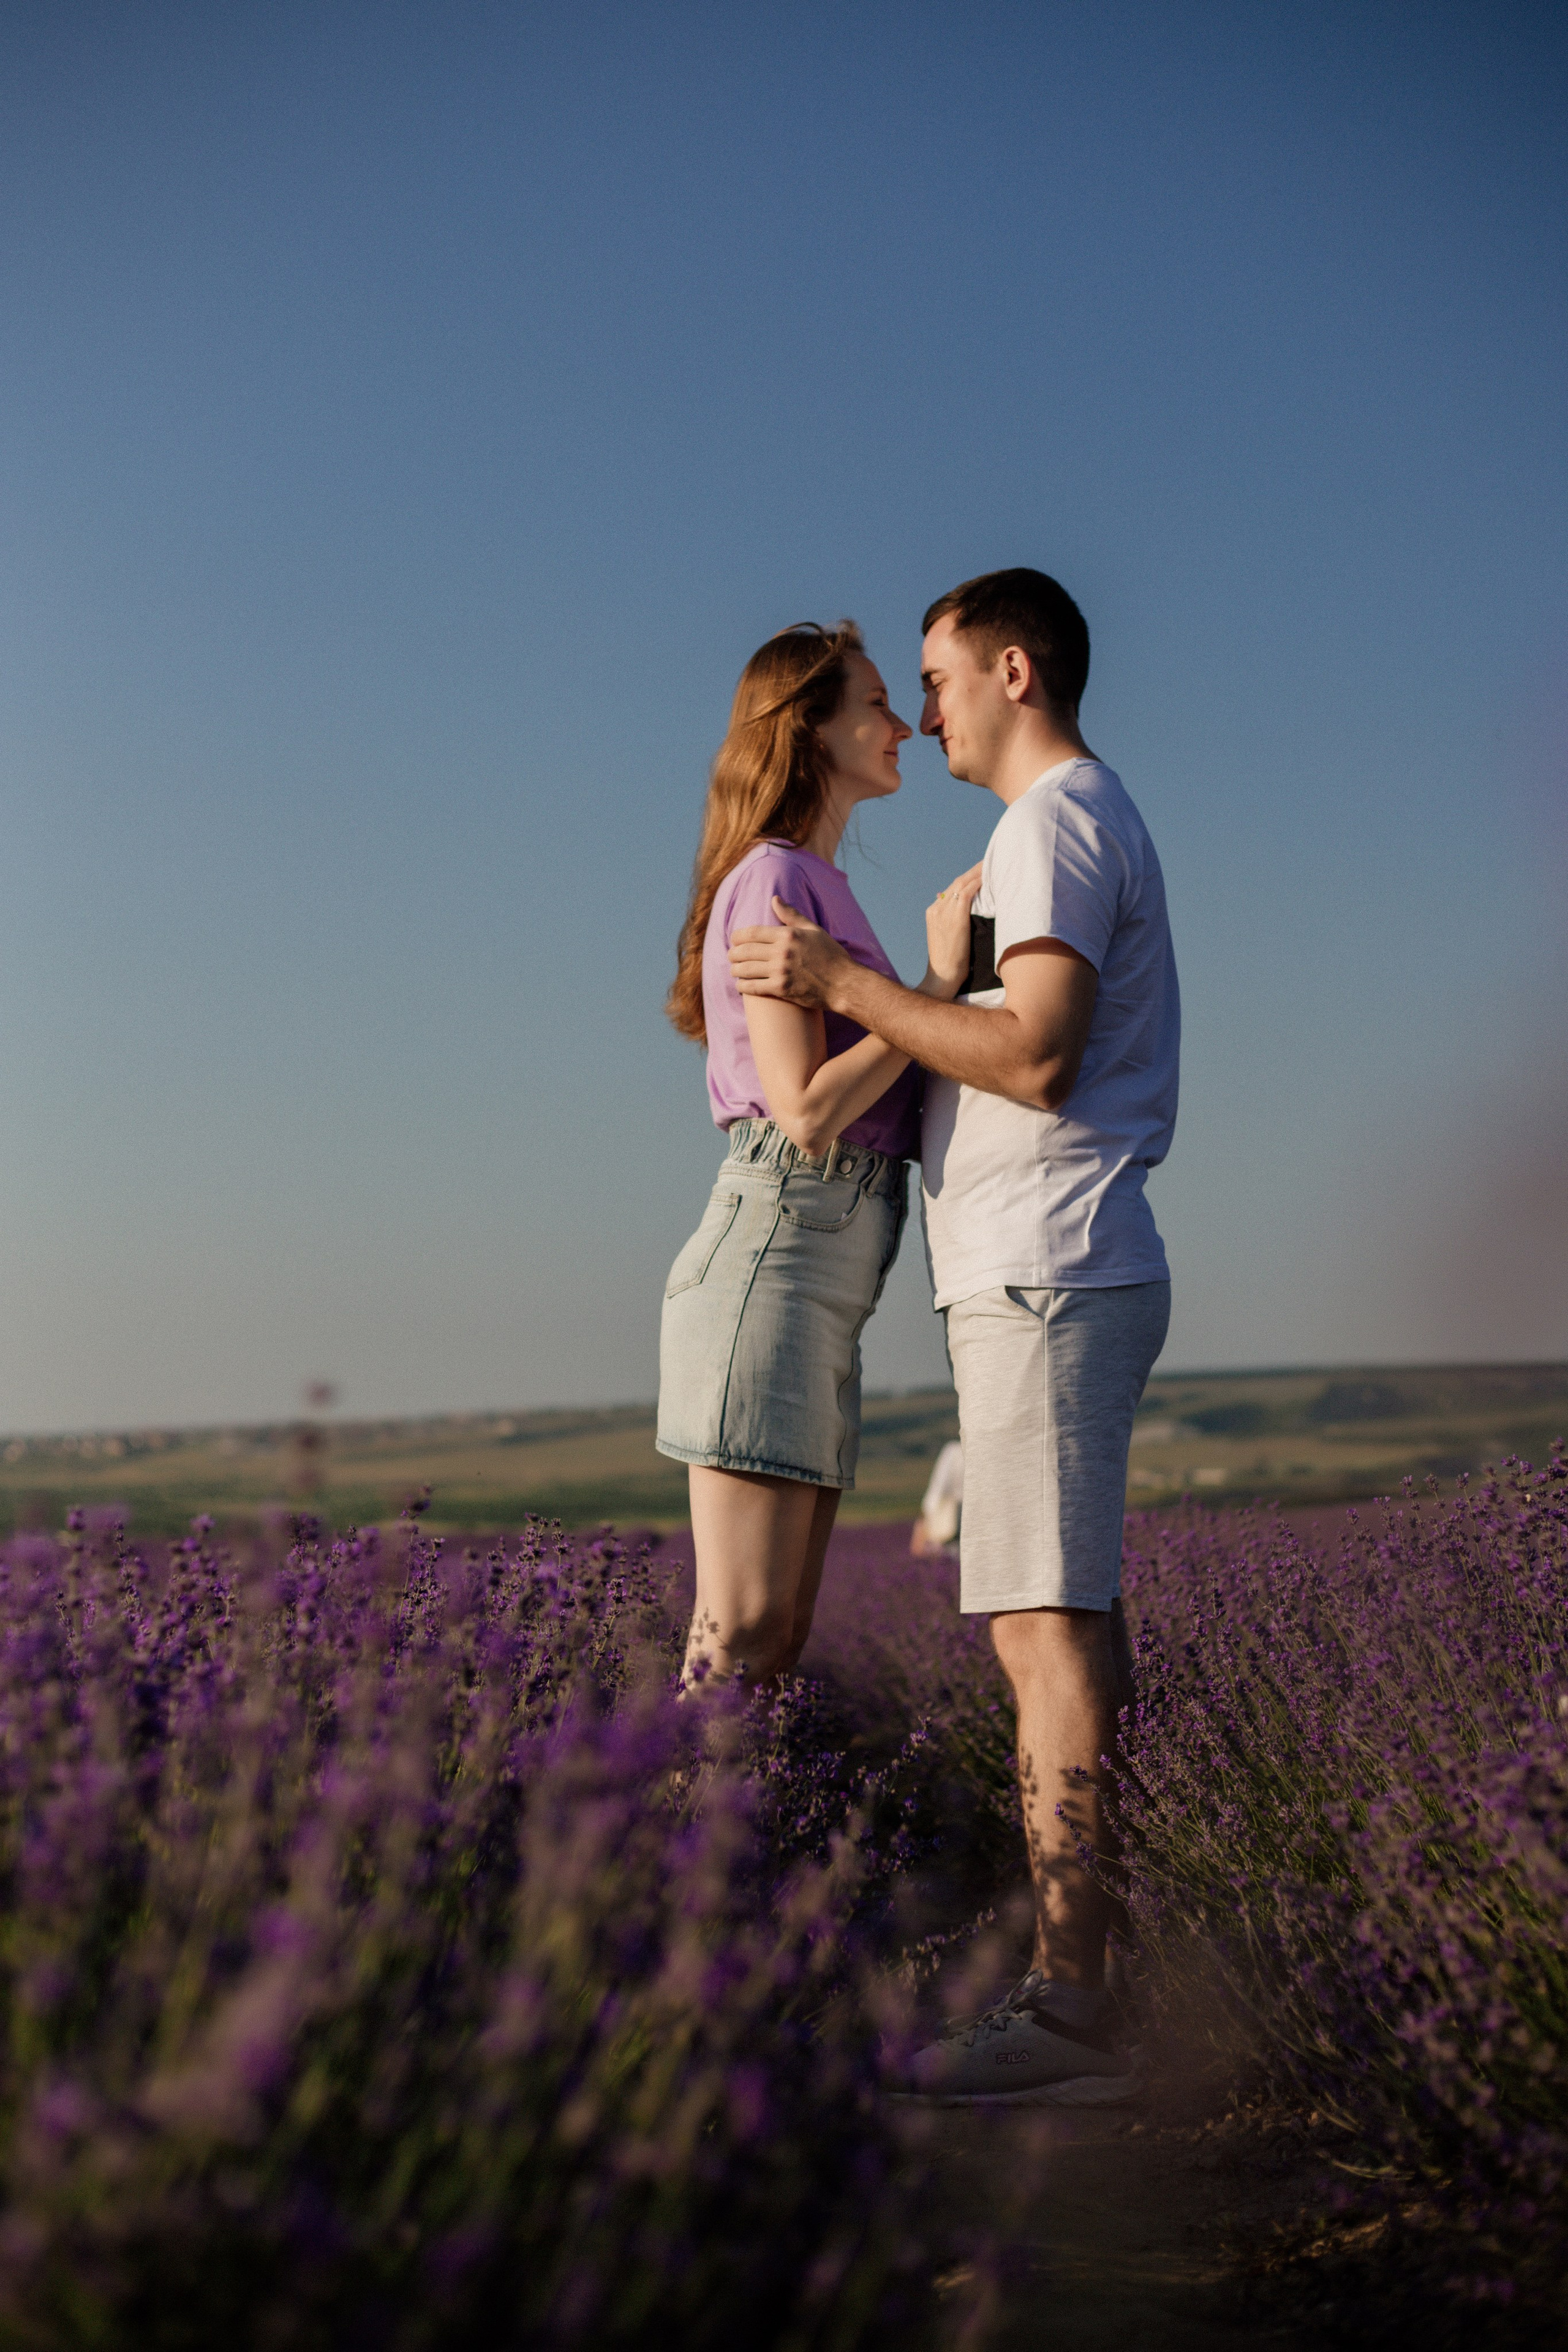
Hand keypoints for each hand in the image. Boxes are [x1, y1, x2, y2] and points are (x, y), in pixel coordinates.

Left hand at [729, 897, 850, 1007]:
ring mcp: (780, 971)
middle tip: (731, 956)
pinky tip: (741, 985)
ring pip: (745, 969)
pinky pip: (753, 987)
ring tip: (735, 970)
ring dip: (735, 970)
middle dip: (733, 953)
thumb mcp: (813, 930)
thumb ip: (791, 915)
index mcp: (787, 935)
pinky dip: (743, 986)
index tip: (734, 939)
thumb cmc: (831, 956)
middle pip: (744, 951)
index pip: (752, 933)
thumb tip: (774, 898)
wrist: (844, 984)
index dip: (737, 936)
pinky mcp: (781, 989)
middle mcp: (781, 952)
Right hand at [922, 864, 983, 997]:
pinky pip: (967, 892)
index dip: (968, 878)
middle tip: (991, 862)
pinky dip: (978, 883)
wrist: (943, 976)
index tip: (981, 871)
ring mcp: (943, 911)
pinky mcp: (954, 917)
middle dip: (974, 871)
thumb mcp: (949, 938)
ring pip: (962, 883)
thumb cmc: (950, 961)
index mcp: (933, 911)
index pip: (952, 888)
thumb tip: (965, 911)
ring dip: (978, 872)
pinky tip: (989, 878)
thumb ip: (953, 922)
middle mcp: (937, 908)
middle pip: (957, 882)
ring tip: (992, 865)